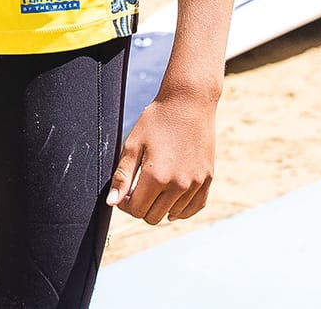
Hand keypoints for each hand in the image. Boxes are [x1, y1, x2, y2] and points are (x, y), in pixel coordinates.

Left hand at [108, 89, 217, 224]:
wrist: (189, 103)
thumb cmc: (157, 120)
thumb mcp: (133, 144)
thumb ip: (122, 176)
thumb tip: (113, 203)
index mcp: (157, 177)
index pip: (136, 210)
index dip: (125, 204)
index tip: (123, 191)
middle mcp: (179, 185)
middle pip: (154, 216)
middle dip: (140, 207)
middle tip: (136, 189)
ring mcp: (196, 184)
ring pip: (173, 214)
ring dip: (160, 207)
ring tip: (153, 188)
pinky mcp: (207, 179)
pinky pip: (194, 207)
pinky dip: (181, 209)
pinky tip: (171, 201)